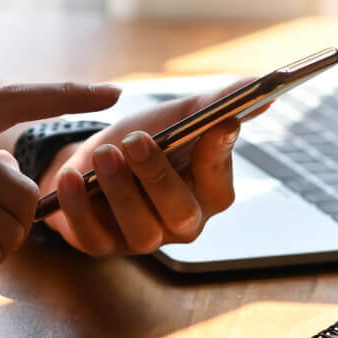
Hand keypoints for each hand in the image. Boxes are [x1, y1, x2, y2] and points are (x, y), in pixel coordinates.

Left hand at [38, 82, 257, 255]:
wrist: (89, 157)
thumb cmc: (142, 138)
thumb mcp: (176, 116)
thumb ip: (216, 105)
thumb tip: (267, 93)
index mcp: (207, 194)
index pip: (219, 182)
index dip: (219, 155)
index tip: (219, 123)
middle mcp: (180, 224)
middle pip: (181, 212)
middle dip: (158, 175)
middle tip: (136, 140)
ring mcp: (140, 239)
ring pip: (139, 227)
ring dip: (120, 189)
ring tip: (104, 153)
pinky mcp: (100, 245)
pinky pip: (92, 236)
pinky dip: (79, 206)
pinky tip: (71, 177)